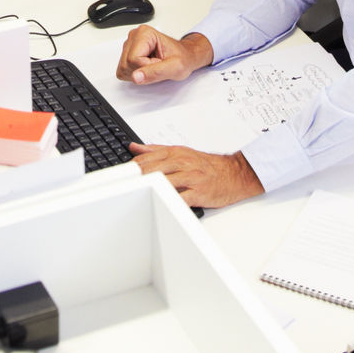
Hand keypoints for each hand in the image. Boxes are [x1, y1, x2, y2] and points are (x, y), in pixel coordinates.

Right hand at [116, 26, 212, 85]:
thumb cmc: (182, 58)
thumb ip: (155, 72)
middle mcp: (134, 36)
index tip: (160, 63)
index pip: (133, 60)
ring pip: (123, 69)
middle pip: (126, 64)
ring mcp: (129, 45)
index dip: (148, 68)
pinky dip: (136, 74)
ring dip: (139, 73)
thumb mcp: (175, 67)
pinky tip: (147, 67)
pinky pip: (124, 71)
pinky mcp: (127, 53)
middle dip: (142, 71)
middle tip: (158, 64)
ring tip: (153, 65)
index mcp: (144, 34)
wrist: (185, 56)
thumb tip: (135, 77)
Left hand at [129, 144, 262, 209]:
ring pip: (164, 182)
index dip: (130, 167)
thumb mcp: (182, 152)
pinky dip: (170, 202)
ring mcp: (190, 178)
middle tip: (120, 186)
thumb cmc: (208, 166)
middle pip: (152, 169)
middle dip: (135, 178)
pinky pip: (181, 198)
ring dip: (149, 188)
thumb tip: (134, 146)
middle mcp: (182, 164)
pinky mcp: (199, 193)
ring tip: (133, 195)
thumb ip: (156, 150)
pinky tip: (160, 205)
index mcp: (175, 154)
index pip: (146, 159)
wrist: (234, 174)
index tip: (118, 174)